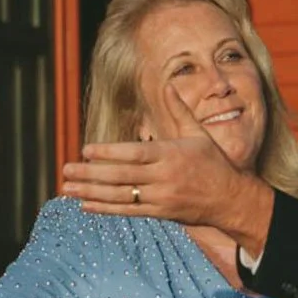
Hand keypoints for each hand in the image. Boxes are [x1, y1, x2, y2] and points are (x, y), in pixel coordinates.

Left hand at [61, 82, 274, 249]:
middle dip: (91, 174)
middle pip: (121, 176)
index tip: (86, 150)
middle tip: (65, 170)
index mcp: (171, 154)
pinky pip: (128, 212)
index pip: (134, 153)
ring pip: (120, 196)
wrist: (231, 199)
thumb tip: (168, 84)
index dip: (109, 152)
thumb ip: (179, 110)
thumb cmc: (214, 163)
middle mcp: (163, 177)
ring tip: (67, 188)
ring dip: (91, 192)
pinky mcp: (160, 213)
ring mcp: (161, 198)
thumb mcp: (198, 133)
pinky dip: (106, 208)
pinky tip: (86, 204)